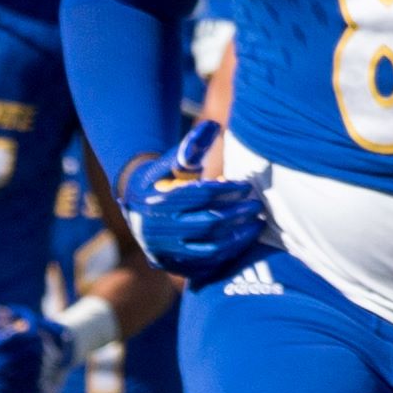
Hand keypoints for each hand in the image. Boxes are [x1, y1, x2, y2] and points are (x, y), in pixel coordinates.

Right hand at [119, 136, 278, 285]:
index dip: (227, 189)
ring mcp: (161, 250)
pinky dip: (225, 257)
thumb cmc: (161, 179)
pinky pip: (202, 266)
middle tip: (257, 207)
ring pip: (207, 248)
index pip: (200, 195)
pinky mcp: (167, 264)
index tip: (247, 186)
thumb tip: (214, 126)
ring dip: (237, 239)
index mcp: (157, 201)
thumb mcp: (170, 163)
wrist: (134, 206)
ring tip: (257, 227)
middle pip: (207, 222)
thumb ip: (191, 148)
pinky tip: (241, 244)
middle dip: (237, 214)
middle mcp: (156, 228)